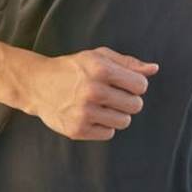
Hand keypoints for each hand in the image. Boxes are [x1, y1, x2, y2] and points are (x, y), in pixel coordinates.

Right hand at [26, 47, 156, 140]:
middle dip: (129, 101)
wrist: (37, 84)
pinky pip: (109, 134)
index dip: (136, 85)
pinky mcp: (76, 130)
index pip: (141, 85)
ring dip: (118, 115)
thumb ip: (128, 63)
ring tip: (103, 106)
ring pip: (124, 122)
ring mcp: (83, 112)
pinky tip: (92, 115)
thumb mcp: (99, 57)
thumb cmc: (73, 69)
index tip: (124, 84)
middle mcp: (92, 91)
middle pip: (136, 105)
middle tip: (113, 96)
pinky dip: (104, 126)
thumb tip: (154, 69)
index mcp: (101, 70)